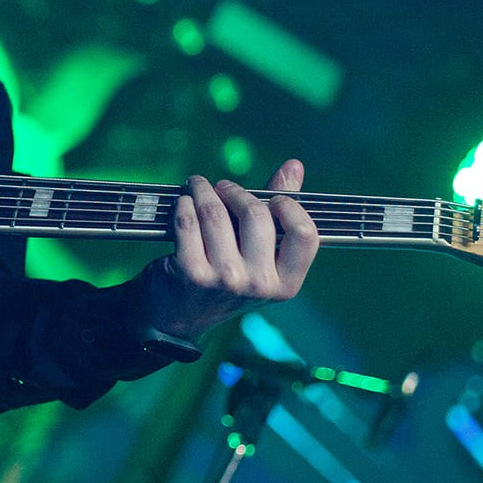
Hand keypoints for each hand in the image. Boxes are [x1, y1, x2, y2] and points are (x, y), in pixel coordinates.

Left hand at [144, 160, 318, 339]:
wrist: (177, 316)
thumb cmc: (225, 276)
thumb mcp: (257, 255)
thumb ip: (278, 212)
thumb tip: (294, 166)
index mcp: (286, 283)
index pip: (305, 233)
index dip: (288, 205)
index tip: (270, 198)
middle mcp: (259, 285)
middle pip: (256, 214)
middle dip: (235, 191)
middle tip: (222, 188)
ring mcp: (225, 280)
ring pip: (216, 213)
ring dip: (203, 191)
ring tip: (198, 188)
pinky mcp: (191, 273)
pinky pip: (188, 221)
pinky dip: (183, 204)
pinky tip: (183, 203)